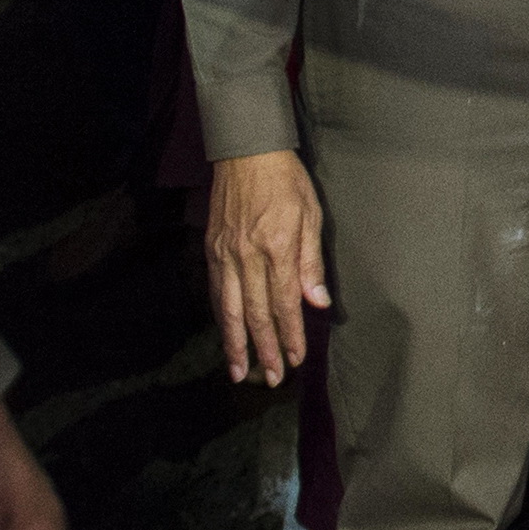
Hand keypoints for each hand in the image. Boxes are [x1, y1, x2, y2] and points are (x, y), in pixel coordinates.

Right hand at [204, 149, 322, 387]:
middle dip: (265, 349)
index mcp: (276, 247)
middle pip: (256, 313)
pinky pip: (217, 291)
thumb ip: (311, 261)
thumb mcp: (311, 214)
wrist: (245, 151)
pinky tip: (227, 333)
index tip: (296, 359)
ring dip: (235, 343)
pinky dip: (221, 317)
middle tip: (271, 379)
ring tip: (240, 371)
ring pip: (230, 309)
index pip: (284, 303)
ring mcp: (225, 253)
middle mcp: (247, 255)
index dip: (291, 335)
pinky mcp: (212, 248)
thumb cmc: (285, 180)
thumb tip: (317, 301)